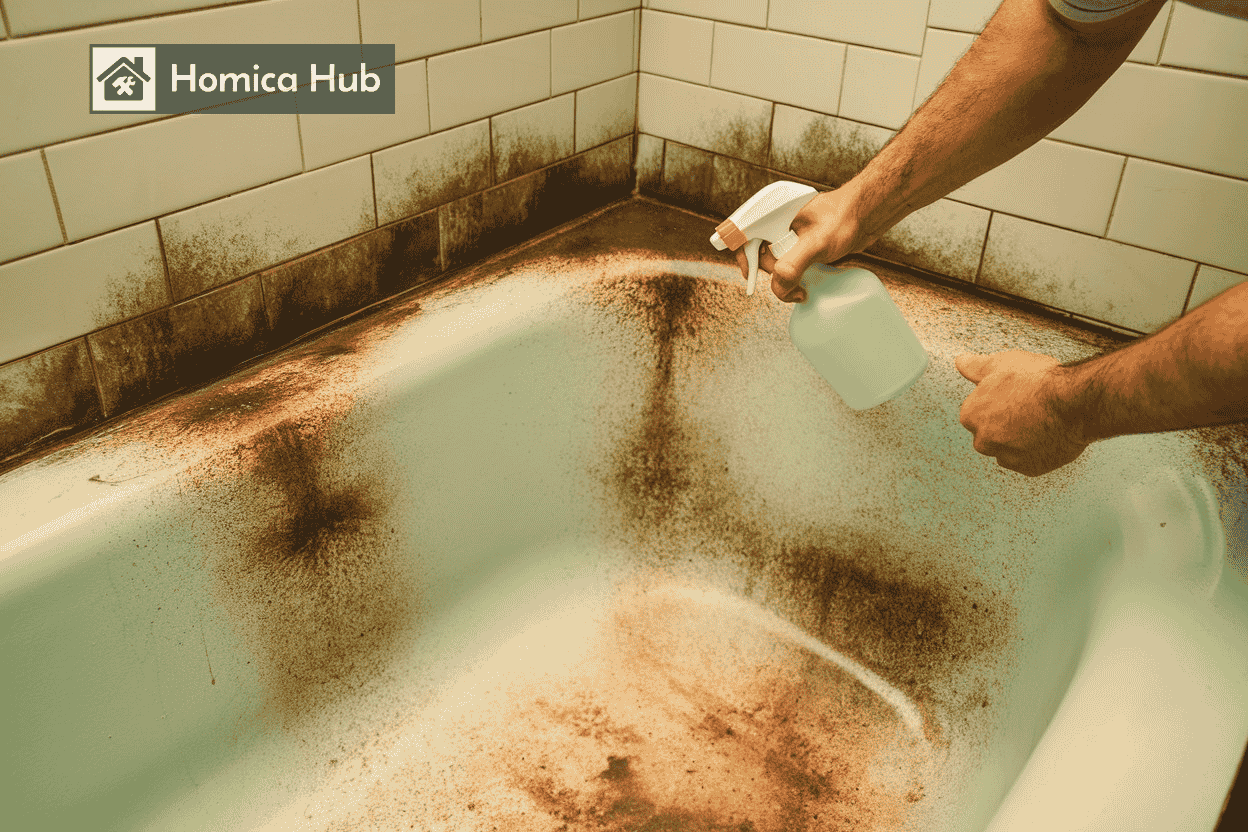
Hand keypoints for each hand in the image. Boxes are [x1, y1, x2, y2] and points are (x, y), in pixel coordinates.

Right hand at [732, 187, 870, 303]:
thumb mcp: (817, 243)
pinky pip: (789, 262)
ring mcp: (790, 234)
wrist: (868, 214)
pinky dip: (793, 274)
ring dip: (783, 276)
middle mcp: (777, 222)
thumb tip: (778, 287)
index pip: (743, 235)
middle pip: (758, 253)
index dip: (743, 256)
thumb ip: (793, 265)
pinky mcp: (802, 243)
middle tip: (789, 283)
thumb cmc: (844, 218)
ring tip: (800, 286)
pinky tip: (806, 281)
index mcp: (772, 213)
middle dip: (770, 272)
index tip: (750, 276)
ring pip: (774, 260)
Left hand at [956, 350, 1087, 476]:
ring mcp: (1006, 456)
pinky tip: (1048, 435)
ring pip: (1007, 449)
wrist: (1073, 401)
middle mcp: (983, 440)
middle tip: (1027, 408)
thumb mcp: (1002, 363)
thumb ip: (976, 366)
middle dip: (1004, 424)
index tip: (1012, 396)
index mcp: (971, 415)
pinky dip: (1035, 451)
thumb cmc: (1038, 380)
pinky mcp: (1028, 468)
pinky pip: (1027, 461)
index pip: (976, 412)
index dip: (996, 402)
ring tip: (1040, 421)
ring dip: (1018, 439)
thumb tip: (961, 362)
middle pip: (989, 434)